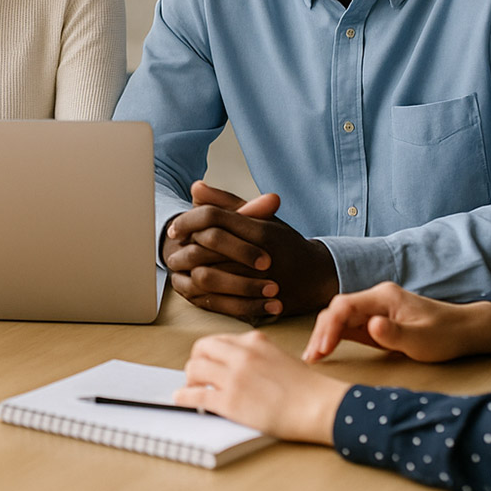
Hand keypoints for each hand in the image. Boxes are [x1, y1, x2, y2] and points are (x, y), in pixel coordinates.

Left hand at [163, 180, 337, 321]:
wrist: (318, 277)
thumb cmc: (285, 243)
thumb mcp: (261, 217)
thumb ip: (228, 202)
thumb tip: (196, 187)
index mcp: (259, 229)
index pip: (213, 218)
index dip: (188, 220)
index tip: (174, 228)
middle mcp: (260, 254)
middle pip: (208, 246)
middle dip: (184, 248)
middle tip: (172, 250)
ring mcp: (260, 281)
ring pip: (210, 275)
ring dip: (188, 271)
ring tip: (178, 268)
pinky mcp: (258, 304)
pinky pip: (220, 301)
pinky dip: (201, 294)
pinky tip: (192, 287)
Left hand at [174, 331, 348, 443]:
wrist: (320, 406)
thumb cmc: (307, 388)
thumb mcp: (280, 357)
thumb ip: (257, 355)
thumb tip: (237, 363)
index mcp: (254, 342)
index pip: (218, 340)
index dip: (209, 352)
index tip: (208, 361)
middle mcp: (241, 354)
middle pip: (201, 349)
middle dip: (195, 361)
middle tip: (197, 374)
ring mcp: (234, 377)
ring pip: (194, 368)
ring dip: (189, 378)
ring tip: (192, 387)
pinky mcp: (230, 401)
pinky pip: (195, 395)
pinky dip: (184, 396)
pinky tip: (182, 398)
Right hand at [303, 282, 490, 363]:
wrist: (466, 330)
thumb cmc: (445, 335)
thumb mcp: (422, 340)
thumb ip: (394, 334)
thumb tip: (369, 325)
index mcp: (384, 297)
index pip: (345, 306)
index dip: (330, 326)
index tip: (322, 350)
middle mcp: (375, 299)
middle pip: (337, 310)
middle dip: (321, 332)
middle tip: (311, 358)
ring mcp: (374, 309)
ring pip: (339, 317)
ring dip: (324, 335)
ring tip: (312, 357)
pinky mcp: (376, 321)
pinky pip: (348, 326)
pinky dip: (334, 338)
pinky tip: (325, 351)